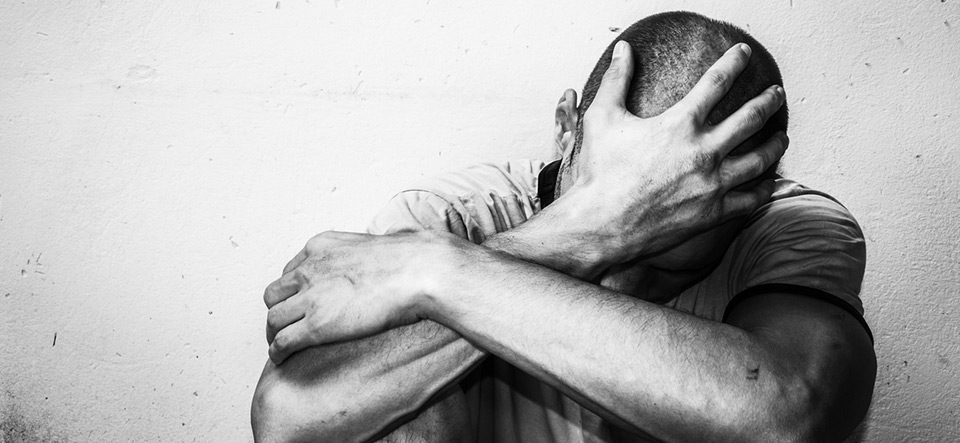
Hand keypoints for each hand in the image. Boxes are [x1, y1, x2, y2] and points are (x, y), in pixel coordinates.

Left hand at [262, 231, 443, 363]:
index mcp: (321, 246)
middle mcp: (309, 269)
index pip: (290, 270)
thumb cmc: (411, 260)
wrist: (418, 272)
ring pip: (273, 319)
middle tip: (288, 324)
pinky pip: (283, 341)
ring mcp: (310, 297)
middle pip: (274, 294)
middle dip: (279, 310)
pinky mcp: (316, 325)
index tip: (299, 303)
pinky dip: (278, 352)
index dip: (293, 291)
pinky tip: (283, 358)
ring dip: (274, 334)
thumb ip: (369, 248)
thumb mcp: (378, 241)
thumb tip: (393, 238)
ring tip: (281, 345)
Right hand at [561, 40, 786, 266]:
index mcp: (680, 124)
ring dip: (776, 143)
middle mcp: (703, 151)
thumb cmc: (599, 172)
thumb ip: (616, 79)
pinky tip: (769, 181)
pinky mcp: (713, 212)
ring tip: (781, 136)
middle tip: (777, 93)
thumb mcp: (602, 117)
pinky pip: (751, 199)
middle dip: (768, 101)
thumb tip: (622, 49)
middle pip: (750, 117)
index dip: (734, 62)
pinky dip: (765, 188)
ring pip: (760, 159)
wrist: (601, 224)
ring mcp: (712, 183)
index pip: (717, 81)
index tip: (744, 53)